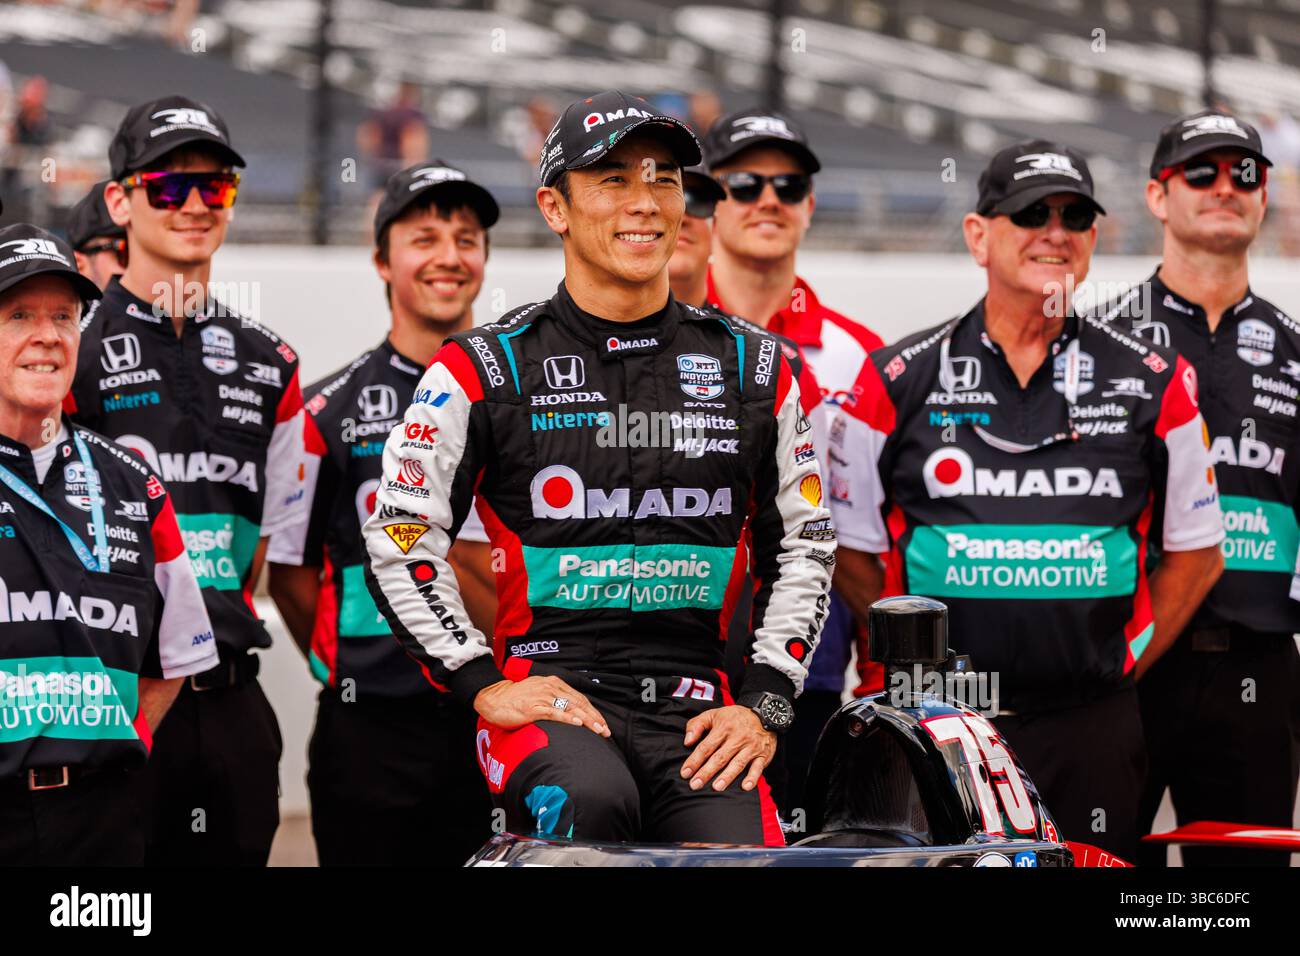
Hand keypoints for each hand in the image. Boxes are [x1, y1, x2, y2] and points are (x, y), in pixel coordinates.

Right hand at [474, 676, 609, 736]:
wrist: (494, 697)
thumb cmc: (516, 698)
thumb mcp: (539, 693)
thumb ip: (554, 699)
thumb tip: (570, 713)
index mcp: (554, 683)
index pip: (579, 698)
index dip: (593, 711)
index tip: (603, 723)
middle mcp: (551, 687)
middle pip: (579, 703)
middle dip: (595, 718)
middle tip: (606, 731)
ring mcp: (542, 697)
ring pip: (570, 708)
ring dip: (586, 720)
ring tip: (598, 729)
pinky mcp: (533, 708)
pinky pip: (554, 712)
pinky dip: (567, 718)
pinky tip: (577, 723)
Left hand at [680, 705, 776, 791]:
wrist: (764, 713)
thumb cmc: (734, 717)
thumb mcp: (713, 714)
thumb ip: (696, 725)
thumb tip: (687, 742)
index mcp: (723, 728)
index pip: (706, 747)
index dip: (695, 760)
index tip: (685, 773)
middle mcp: (737, 738)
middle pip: (719, 757)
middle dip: (706, 772)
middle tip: (695, 785)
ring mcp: (750, 747)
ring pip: (737, 763)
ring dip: (727, 776)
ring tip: (716, 788)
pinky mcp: (762, 755)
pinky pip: (758, 767)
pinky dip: (753, 777)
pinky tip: (745, 787)